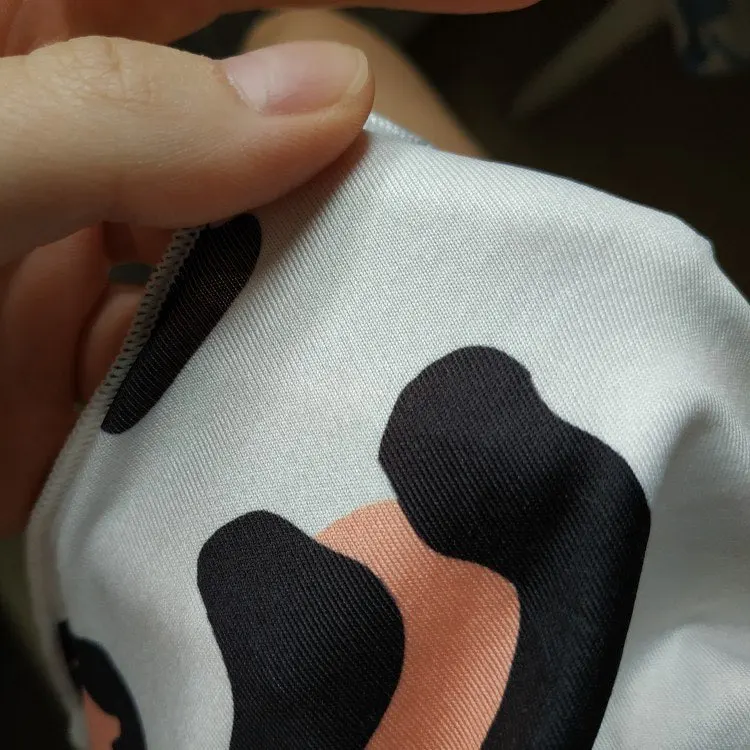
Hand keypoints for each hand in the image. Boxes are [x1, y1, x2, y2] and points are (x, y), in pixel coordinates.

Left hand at [0, 0, 533, 533]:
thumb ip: (119, 118)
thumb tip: (319, 98)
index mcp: (33, 47)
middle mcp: (77, 159)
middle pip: (255, 135)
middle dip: (352, 169)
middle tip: (438, 213)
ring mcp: (81, 274)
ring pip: (244, 268)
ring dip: (310, 301)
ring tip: (384, 327)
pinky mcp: (85, 377)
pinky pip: (196, 377)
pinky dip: (243, 399)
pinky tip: (283, 414)